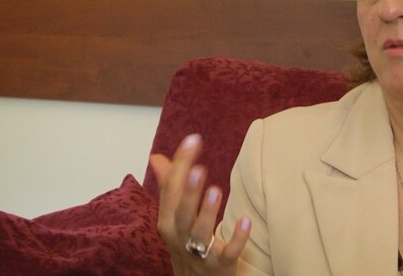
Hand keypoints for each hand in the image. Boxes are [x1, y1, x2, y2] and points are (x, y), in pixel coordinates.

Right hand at [150, 134, 250, 275]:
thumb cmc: (185, 245)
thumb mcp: (174, 215)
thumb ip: (169, 185)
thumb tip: (157, 157)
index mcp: (169, 220)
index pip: (171, 189)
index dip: (181, 164)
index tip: (193, 139)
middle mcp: (180, 236)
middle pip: (181, 212)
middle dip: (188, 191)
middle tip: (198, 168)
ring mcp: (199, 252)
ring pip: (199, 232)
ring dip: (207, 212)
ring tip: (216, 190)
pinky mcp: (219, 265)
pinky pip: (227, 253)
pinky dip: (236, 239)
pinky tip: (246, 221)